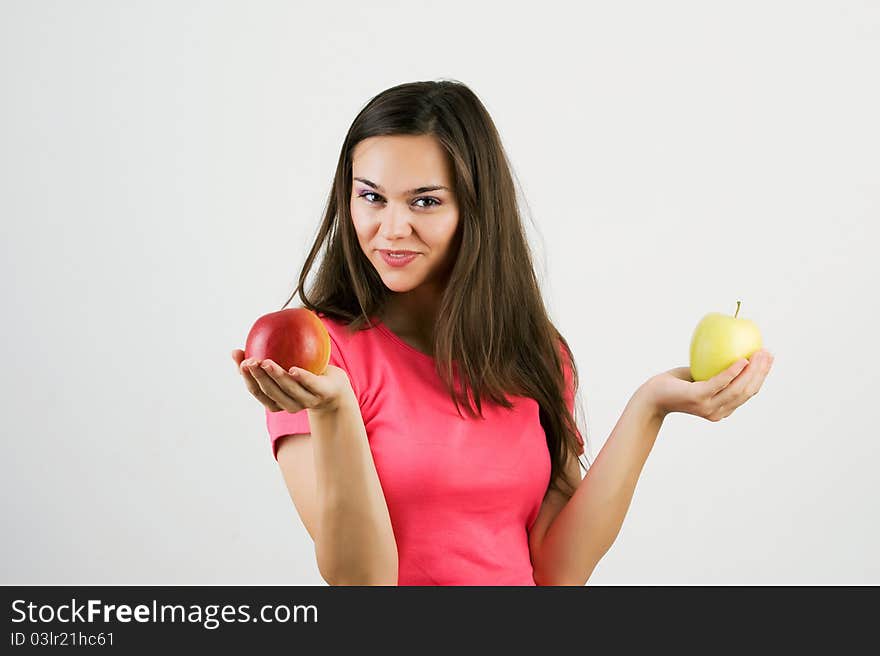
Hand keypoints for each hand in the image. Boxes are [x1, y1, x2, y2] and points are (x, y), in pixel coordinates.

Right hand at [231, 349, 354, 414]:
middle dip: (258, 378)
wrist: (335, 387)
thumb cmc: (303, 376)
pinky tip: (293, 369)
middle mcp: (290, 405)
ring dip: (276, 376)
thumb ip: (260, 363)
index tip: (241, 364)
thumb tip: (235, 351)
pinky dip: (302, 378)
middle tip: (250, 361)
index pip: (258, 393)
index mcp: (277, 401)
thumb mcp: (281, 370)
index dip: (248, 380)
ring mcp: (308, 401)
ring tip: (266, 362)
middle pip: (271, 393)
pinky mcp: (324, 393)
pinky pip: (311, 384)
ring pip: (289, 390)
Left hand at [644, 349, 774, 420]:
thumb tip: (734, 349)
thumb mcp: (699, 378)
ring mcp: (708, 407)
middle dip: (761, 372)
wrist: (651, 396)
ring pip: (738, 389)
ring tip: (758, 353)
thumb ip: (716, 372)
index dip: (762, 376)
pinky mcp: (698, 398)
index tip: (768, 359)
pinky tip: (741, 360)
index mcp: (723, 409)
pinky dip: (732, 372)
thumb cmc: (675, 385)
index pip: (749, 393)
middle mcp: (718, 412)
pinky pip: (719, 383)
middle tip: (767, 353)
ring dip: (752, 371)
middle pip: (748, 391)